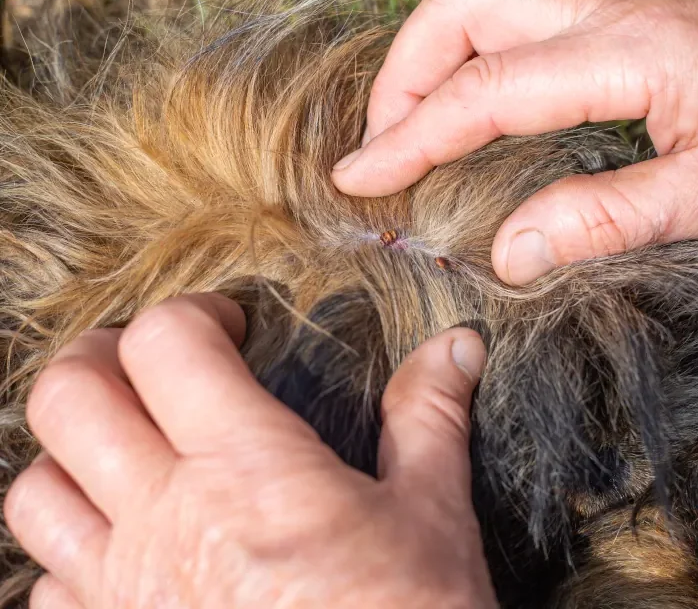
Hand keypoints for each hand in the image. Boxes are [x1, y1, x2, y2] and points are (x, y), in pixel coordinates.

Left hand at [4, 294, 496, 608]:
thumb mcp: (432, 516)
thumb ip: (428, 416)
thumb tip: (457, 347)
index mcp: (248, 470)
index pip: (168, 345)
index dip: (195, 313)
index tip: (232, 325)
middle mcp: (166, 523)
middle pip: (68, 398)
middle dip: (99, 355)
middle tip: (150, 360)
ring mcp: (125, 595)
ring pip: (33, 490)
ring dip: (71, 451)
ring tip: (127, 444)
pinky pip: (46, 586)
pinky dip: (71, 548)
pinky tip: (126, 545)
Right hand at [331, 0, 697, 285]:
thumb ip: (604, 221)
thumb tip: (508, 252)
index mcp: (629, 53)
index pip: (484, 90)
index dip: (409, 137)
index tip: (359, 178)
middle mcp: (607, 6)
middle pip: (461, 3)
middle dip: (402, 74)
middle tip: (386, 147)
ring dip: (429, 58)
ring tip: (414, 129)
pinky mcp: (617, 8)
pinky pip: (513, 11)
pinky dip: (468, 55)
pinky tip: (472, 104)